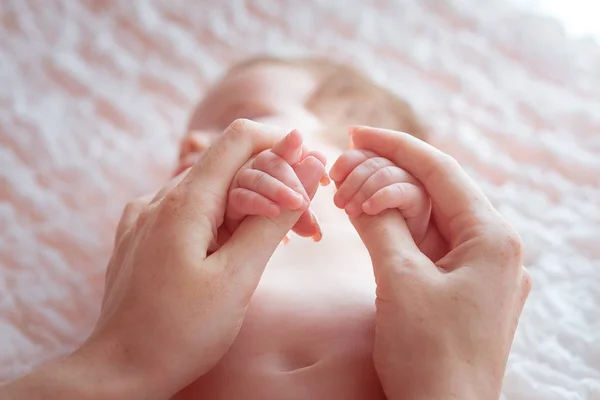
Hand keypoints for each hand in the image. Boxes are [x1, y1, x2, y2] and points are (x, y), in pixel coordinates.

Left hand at [0, 119, 325, 399]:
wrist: (119, 372)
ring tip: (283, 245)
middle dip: (274, 188)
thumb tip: (308, 168)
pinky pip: (189, 212)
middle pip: (228, 168)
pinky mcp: (141, 236)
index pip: (240, 139)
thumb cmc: (181, 331)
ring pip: (210, 192)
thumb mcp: (238, 277)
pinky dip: (221, 222)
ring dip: (250, 209)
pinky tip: (237, 252)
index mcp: (183, 202)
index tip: (313, 171)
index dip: (281, 145)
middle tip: (309, 229)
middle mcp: (158, 199)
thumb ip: (274, 218)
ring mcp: (145, 216)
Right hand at [338, 127, 530, 399]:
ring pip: (429, 217)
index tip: (358, 133)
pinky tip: (369, 220)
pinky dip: (398, 230)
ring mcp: (480, 269)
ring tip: (347, 193)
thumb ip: (381, 225)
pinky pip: (429, 244)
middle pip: (435, 192)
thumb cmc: (429, 355)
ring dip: (389, 203)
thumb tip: (363, 190)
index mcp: (491, 238)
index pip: (441, 171)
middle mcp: (493, 247)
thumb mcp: (399, 281)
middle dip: (387, 177)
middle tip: (342, 168)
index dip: (396, 147)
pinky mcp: (463, 287)